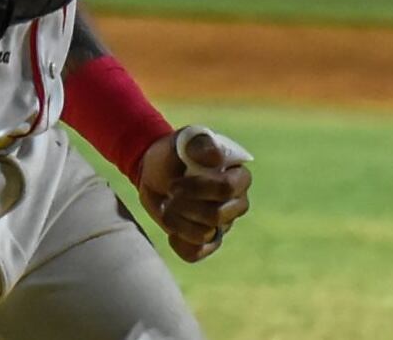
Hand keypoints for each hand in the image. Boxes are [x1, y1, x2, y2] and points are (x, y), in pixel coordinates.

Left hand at [134, 127, 252, 262]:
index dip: (200, 189)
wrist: (155, 170)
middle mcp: (236, 201)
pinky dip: (180, 245)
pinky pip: (197, 253)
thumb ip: (200, 144)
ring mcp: (223, 223)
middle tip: (170, 192)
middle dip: (186, 206)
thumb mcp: (184, 139)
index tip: (175, 183)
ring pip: (204, 235)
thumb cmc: (175, 151)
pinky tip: (171, 231)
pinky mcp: (206, 239)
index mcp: (237, 174)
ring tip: (167, 206)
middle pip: (218, 216)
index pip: (229, 189)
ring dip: (178, 221)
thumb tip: (216, 158)